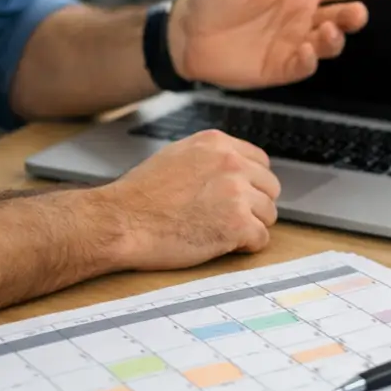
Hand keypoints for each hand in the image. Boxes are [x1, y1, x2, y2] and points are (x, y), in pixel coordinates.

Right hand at [98, 130, 281, 268]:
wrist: (120, 222)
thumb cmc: (140, 195)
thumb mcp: (177, 156)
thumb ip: (210, 158)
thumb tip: (235, 168)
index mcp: (218, 144)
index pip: (261, 162)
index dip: (251, 184)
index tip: (237, 197)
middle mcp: (232, 163)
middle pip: (270, 187)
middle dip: (254, 205)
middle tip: (228, 218)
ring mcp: (237, 193)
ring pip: (268, 214)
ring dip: (250, 226)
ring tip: (220, 232)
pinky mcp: (238, 224)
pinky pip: (261, 239)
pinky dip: (245, 246)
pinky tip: (223, 245)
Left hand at [169, 0, 390, 89]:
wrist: (187, 32)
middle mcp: (304, 16)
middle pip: (344, 16)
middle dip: (356, 16)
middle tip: (355, 14)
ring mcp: (295, 42)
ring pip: (332, 43)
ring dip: (337, 37)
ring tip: (328, 32)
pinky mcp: (282, 67)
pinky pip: (307, 66)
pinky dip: (313, 59)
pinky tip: (306, 49)